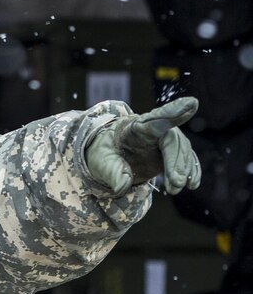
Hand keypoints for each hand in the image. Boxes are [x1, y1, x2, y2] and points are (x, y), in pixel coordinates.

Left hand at [86, 97, 201, 194]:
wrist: (110, 152)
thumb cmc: (105, 153)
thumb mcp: (101, 162)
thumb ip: (112, 172)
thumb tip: (122, 187)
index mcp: (134, 127)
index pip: (154, 120)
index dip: (173, 112)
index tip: (192, 104)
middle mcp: (153, 127)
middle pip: (172, 141)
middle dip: (176, 163)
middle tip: (175, 186)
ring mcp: (165, 137)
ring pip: (182, 149)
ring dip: (182, 170)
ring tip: (175, 189)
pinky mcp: (172, 148)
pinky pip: (187, 156)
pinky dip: (191, 170)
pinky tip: (192, 183)